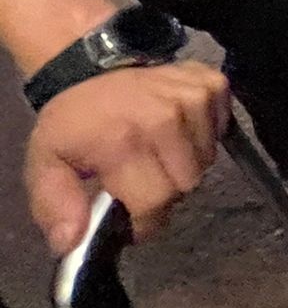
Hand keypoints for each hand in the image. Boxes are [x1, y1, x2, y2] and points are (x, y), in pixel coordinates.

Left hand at [25, 62, 230, 252]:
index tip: (132, 219)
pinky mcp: (214, 82)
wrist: (92, 65)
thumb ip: (55, 206)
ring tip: (159, 154)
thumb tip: (72, 242)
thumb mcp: (46, 165)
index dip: (144, 220)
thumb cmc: (73, 121)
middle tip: (144, 181)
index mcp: (123, 142)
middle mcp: (166, 118)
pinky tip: (178, 130)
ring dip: (186, 165)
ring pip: (207, 160)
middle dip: (166, 192)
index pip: (157, 202)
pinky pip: (221, 130)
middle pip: (187, 183)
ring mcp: (195, 97)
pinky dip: (204, 136)